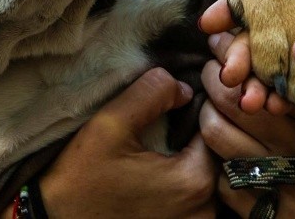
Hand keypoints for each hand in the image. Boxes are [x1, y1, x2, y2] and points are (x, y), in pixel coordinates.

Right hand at [37, 68, 215, 217]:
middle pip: (212, 157)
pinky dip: (178, 188)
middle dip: (192, 139)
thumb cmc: (80, 180)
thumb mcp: (109, 125)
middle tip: (162, 128)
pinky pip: (192, 203)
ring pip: (204, 181)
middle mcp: (204, 211)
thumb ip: (151, 94)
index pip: (214, 131)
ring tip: (156, 152)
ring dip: (186, 163)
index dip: (195, 112)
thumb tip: (184, 88)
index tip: (170, 108)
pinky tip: (152, 179)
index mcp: (194, 180)